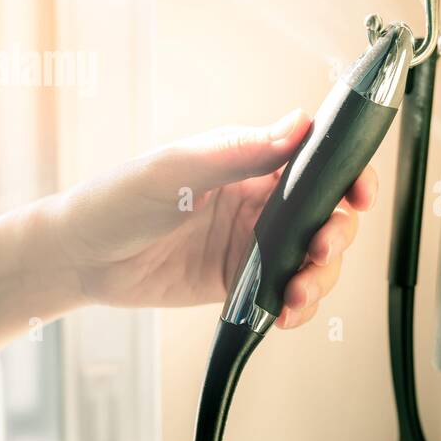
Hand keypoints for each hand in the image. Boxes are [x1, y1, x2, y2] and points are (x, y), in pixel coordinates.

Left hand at [47, 110, 377, 327]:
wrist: (80, 259)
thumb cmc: (118, 199)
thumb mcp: (178, 169)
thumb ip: (240, 152)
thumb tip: (297, 126)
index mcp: (252, 164)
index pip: (317, 164)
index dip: (349, 178)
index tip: (359, 196)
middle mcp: (261, 203)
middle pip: (327, 217)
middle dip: (337, 236)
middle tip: (318, 250)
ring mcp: (254, 245)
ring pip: (313, 260)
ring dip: (320, 278)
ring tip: (297, 294)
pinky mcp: (241, 283)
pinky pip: (284, 294)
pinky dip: (296, 307)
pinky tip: (286, 314)